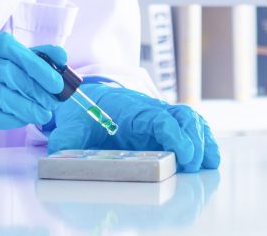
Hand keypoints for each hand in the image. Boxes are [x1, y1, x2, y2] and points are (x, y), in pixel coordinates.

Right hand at [0, 22, 64, 156]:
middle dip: (33, 88)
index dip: (35, 65)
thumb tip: (61, 56)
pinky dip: (10, 118)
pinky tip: (24, 118)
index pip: (6, 48)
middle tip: (53, 100)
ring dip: (25, 107)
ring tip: (43, 112)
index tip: (55, 81)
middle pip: (3, 73)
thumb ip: (28, 54)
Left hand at [46, 83, 220, 172]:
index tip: (183, 154)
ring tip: (208, 163)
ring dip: (203, 140)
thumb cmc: (80, 113)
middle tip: (194, 166)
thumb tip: (56, 154)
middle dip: (194, 141)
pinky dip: (204, 140)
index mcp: (131, 109)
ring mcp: (160, 117)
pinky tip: (210, 158)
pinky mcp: (164, 127)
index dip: (175, 134)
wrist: (85, 100)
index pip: (160, 118)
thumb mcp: (68, 126)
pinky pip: (190, 128)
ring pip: (191, 121)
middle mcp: (151, 110)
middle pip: (184, 117)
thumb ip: (63, 140)